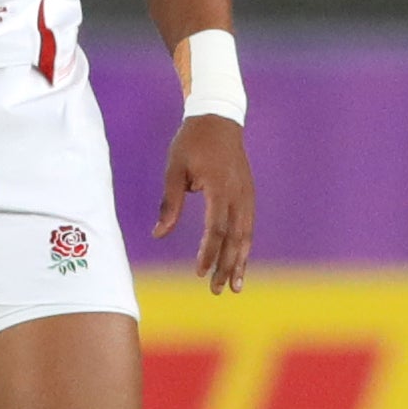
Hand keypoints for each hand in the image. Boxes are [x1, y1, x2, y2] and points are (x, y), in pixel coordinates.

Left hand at [153, 114, 253, 292]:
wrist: (219, 118)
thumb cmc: (192, 142)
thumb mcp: (174, 169)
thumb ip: (169, 203)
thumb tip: (158, 234)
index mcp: (219, 187)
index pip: (216, 228)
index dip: (209, 252)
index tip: (199, 272)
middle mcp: (238, 193)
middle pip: (235, 238)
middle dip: (227, 266)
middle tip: (217, 290)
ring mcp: (247, 194)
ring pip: (246, 235)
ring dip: (240, 262)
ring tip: (235, 286)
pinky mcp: (248, 194)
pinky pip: (248, 226)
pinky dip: (244, 247)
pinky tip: (239, 262)